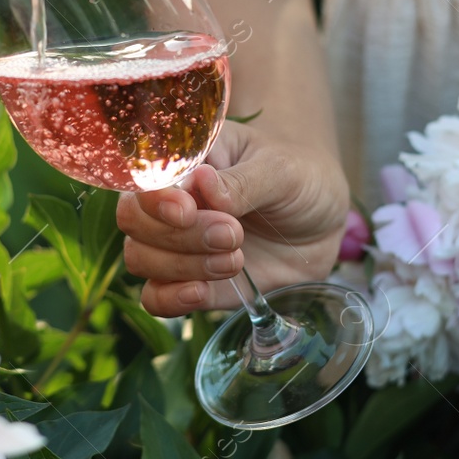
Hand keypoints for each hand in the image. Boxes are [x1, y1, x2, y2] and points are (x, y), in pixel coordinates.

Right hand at [117, 121, 348, 316]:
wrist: (324, 221)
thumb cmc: (300, 178)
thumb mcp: (282, 171)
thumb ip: (243, 180)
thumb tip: (203, 182)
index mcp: (187, 159)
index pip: (144, 177)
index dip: (155, 198)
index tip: (187, 210)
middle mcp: (172, 201)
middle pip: (133, 221)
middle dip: (179, 235)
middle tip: (232, 233)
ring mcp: (178, 243)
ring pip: (140, 259)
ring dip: (183, 265)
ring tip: (236, 257)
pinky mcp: (191, 280)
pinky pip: (155, 297)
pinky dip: (170, 299)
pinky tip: (201, 292)